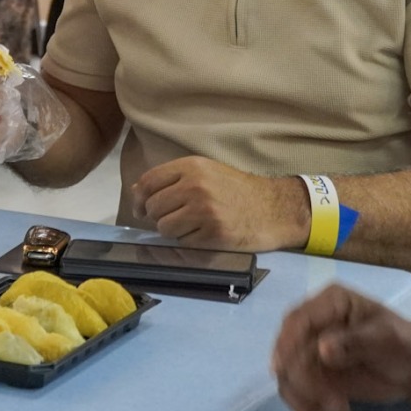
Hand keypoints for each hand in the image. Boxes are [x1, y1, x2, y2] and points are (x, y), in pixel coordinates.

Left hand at [131, 158, 306, 250]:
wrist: (274, 208)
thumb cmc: (237, 190)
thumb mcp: (206, 173)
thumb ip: (172, 179)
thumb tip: (137, 192)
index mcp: (192, 167)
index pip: (148, 182)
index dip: (139, 199)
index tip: (140, 209)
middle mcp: (196, 186)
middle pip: (153, 208)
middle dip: (158, 217)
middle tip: (176, 218)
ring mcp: (204, 211)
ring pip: (164, 228)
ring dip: (173, 232)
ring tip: (192, 226)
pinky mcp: (213, 235)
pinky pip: (183, 243)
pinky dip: (190, 243)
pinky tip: (205, 234)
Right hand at [271, 285, 410, 410]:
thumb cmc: (403, 345)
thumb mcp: (385, 338)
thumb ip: (355, 342)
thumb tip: (322, 350)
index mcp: (331, 303)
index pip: (298, 320)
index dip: (287, 343)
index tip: (285, 369)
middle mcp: (315, 323)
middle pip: (289, 350)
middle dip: (303, 380)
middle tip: (332, 405)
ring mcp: (311, 349)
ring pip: (289, 373)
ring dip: (304, 397)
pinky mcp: (314, 374)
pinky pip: (297, 389)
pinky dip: (303, 406)